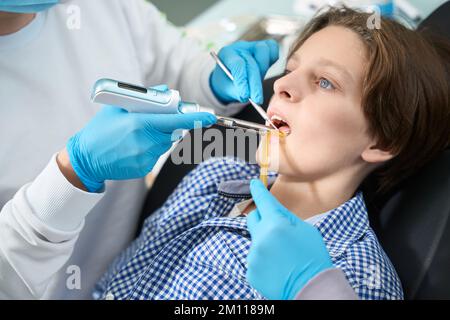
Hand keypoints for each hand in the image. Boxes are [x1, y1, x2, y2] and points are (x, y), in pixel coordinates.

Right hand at [66, 105, 215, 191]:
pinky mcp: (144, 169)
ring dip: (160, 137)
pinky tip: (133, 147)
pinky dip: (150, 149)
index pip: (175, 121)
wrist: (85, 159)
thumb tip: (164, 91)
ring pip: (165, 145)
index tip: (208, 116)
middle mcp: (146, 142)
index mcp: (140, 124)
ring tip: (139, 134)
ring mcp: (146, 158)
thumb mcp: (117, 107)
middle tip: (158, 121)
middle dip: (170, 126)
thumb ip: (143, 98)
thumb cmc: (99, 130)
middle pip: (173, 133)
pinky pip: (155, 156)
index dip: (194, 118)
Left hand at [210, 40, 278, 104]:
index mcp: (226, 54)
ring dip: (263, 69)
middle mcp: (240, 47)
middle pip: (252, 62)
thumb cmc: (228, 83)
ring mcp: (252, 45)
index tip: (245, 96)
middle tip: (256, 99)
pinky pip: (272, 48)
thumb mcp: (227, 89)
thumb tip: (248, 96)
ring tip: (258, 83)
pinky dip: (272, 58)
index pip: (237, 65)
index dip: (242, 81)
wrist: (231, 77)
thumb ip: (237, 91)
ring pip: (264, 50)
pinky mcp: (263, 47)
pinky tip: (266, 71)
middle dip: (255, 83)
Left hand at [246, 179, 333, 299]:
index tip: (254, 183)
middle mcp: (260, 238)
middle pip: (252, 218)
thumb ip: (286, 217)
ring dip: (265, 242)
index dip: (257, 190)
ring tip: (282, 255)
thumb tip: (273, 209)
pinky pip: (254, 257)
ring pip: (255, 239)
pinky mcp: (250, 270)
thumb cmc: (313, 256)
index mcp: (275, 224)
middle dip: (262, 218)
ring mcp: (253, 255)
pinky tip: (277, 266)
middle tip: (276, 227)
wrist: (311, 288)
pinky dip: (263, 259)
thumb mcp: (305, 230)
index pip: (263, 201)